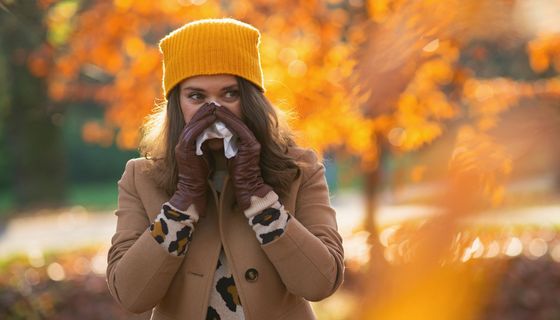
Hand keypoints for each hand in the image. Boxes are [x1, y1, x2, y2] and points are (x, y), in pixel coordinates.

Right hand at [169, 102, 216, 216]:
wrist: (193, 190)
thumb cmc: (201, 175)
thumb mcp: (205, 155)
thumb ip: (206, 144)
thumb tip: (216, 135)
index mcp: (186, 143)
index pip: (194, 124)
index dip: (203, 115)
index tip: (214, 107)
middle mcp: (181, 142)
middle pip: (191, 121)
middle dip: (203, 111)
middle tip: (213, 102)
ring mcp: (181, 145)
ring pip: (192, 124)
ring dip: (203, 114)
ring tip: (214, 106)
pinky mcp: (184, 150)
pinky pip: (193, 132)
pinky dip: (203, 124)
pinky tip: (212, 118)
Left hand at [214, 106, 271, 212]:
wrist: (247, 187)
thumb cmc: (237, 174)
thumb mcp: (231, 156)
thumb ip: (228, 145)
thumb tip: (215, 136)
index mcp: (247, 142)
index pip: (234, 125)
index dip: (224, 117)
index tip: (212, 110)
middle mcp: (251, 139)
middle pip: (236, 121)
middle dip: (223, 112)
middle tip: (212, 104)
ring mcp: (253, 141)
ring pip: (237, 122)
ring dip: (225, 114)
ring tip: (213, 106)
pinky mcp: (251, 144)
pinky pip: (238, 128)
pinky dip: (227, 120)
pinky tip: (217, 115)